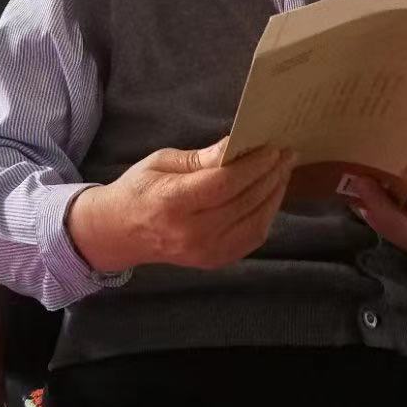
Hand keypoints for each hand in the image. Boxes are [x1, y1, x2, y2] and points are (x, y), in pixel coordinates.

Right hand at [66, 137, 296, 271]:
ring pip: (255, 221)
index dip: (253, 165)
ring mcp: (204, 252)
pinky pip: (252, 238)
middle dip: (271, 175)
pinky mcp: (214, 261)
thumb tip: (236, 144)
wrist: (119, 233)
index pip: (224, 184)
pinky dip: (267, 214)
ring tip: (284, 170)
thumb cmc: (140, 189)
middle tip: (287, 153)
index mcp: (172, 204)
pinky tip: (271, 194)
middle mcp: (190, 233)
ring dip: (275, 194)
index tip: (273, 148)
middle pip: (244, 202)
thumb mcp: (163, 162)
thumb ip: (202, 158)